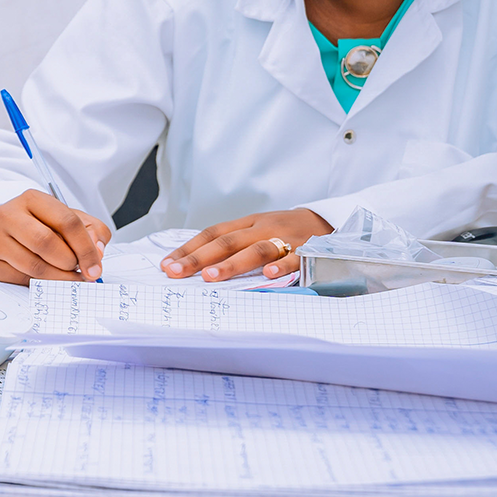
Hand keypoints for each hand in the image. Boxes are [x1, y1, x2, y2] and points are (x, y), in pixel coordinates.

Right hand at [0, 191, 111, 284]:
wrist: (5, 233)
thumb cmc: (42, 226)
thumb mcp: (70, 219)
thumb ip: (92, 232)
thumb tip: (97, 253)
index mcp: (32, 198)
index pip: (67, 222)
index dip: (86, 248)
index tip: (95, 268)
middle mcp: (8, 214)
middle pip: (46, 243)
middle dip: (69, 263)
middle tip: (78, 271)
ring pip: (34, 266)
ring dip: (58, 278)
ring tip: (66, 277)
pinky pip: (21, 280)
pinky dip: (40, 284)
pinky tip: (45, 278)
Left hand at [163, 209, 331, 281]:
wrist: (329, 220)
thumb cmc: (285, 231)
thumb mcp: (257, 231)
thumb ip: (233, 245)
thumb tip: (196, 265)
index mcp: (247, 224)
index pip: (212, 234)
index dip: (189, 248)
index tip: (167, 264)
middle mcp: (263, 229)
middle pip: (227, 242)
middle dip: (199, 258)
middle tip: (177, 272)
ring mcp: (286, 238)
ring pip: (257, 250)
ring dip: (233, 264)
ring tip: (211, 276)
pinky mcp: (309, 250)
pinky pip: (296, 259)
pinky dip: (282, 267)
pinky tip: (269, 276)